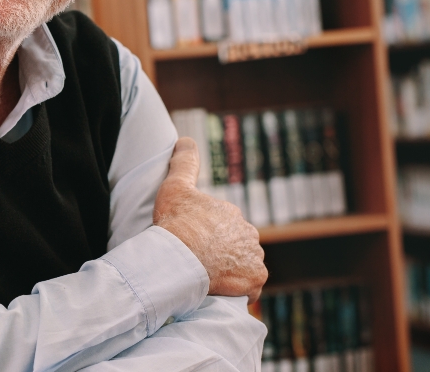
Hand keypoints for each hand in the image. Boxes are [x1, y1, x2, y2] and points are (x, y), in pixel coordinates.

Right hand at [153, 138, 267, 300]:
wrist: (179, 257)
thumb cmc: (175, 223)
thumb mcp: (175, 186)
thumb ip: (184, 162)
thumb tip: (185, 139)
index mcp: (231, 213)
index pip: (223, 226)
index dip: (207, 235)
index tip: (192, 243)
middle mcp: (248, 233)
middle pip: (236, 246)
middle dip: (222, 253)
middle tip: (199, 262)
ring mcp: (254, 257)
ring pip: (244, 265)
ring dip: (232, 271)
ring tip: (208, 278)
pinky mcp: (255, 280)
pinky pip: (250, 287)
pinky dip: (240, 289)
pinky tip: (223, 290)